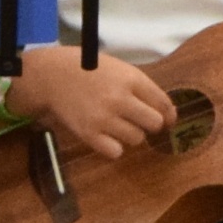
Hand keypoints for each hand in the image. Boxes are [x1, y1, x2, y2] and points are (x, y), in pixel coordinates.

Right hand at [6, 46, 174, 158]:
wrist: (53, 76)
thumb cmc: (91, 71)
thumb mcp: (122, 70)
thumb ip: (144, 89)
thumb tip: (168, 113)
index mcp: (132, 80)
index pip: (164, 104)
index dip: (170, 115)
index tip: (168, 120)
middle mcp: (120, 99)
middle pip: (155, 124)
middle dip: (151, 124)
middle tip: (140, 121)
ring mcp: (104, 118)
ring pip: (136, 139)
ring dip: (132, 134)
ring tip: (118, 125)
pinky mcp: (88, 134)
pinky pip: (115, 152)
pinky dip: (114, 147)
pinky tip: (108, 137)